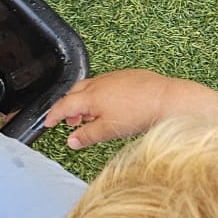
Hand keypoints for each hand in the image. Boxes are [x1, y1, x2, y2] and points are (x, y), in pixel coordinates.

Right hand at [42, 70, 179, 148]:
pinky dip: (100, 95)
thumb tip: (71, 141)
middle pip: (74, 92)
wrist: (168, 100)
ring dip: (85, 101)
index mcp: (91, 95)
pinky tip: (111, 106)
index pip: (64, 105)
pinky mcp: (128, 76)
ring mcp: (114, 77)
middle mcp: (100, 82)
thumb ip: (87, 135)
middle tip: (70, 122)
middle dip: (68, 107)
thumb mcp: (109, 130)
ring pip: (91, 87)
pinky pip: (106, 83)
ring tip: (91, 116)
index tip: (48, 123)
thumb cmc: (140, 113)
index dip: (54, 115)